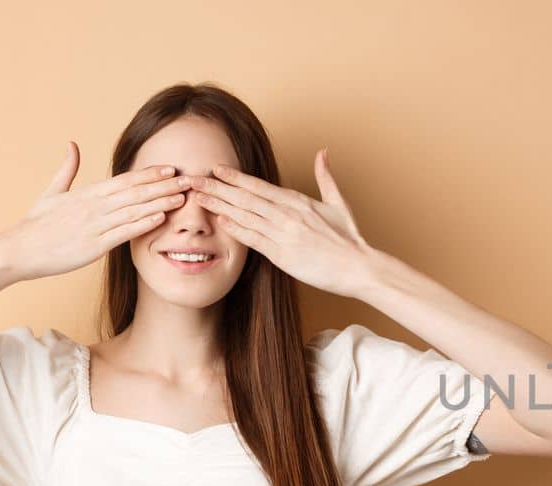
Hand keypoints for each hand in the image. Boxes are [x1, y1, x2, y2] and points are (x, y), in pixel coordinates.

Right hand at [0, 141, 193, 281]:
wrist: (17, 250)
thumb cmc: (35, 224)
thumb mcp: (51, 192)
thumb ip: (67, 169)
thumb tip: (72, 144)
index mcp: (86, 194)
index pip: (124, 180)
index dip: (149, 174)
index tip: (170, 169)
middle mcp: (93, 207)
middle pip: (136, 192)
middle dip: (164, 185)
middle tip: (189, 179)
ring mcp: (95, 226)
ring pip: (134, 210)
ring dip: (161, 203)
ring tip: (184, 197)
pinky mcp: (94, 246)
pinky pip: (124, 232)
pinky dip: (143, 224)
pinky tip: (162, 218)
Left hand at [190, 148, 381, 298]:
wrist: (358, 267)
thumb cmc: (349, 239)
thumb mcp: (338, 204)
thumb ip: (326, 177)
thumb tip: (323, 152)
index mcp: (299, 201)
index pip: (259, 185)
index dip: (235, 176)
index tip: (216, 169)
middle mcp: (287, 214)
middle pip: (245, 197)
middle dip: (217, 187)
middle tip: (193, 178)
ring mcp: (283, 234)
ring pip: (244, 215)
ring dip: (218, 204)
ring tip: (196, 196)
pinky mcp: (282, 255)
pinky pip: (253, 238)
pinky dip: (235, 228)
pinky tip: (219, 220)